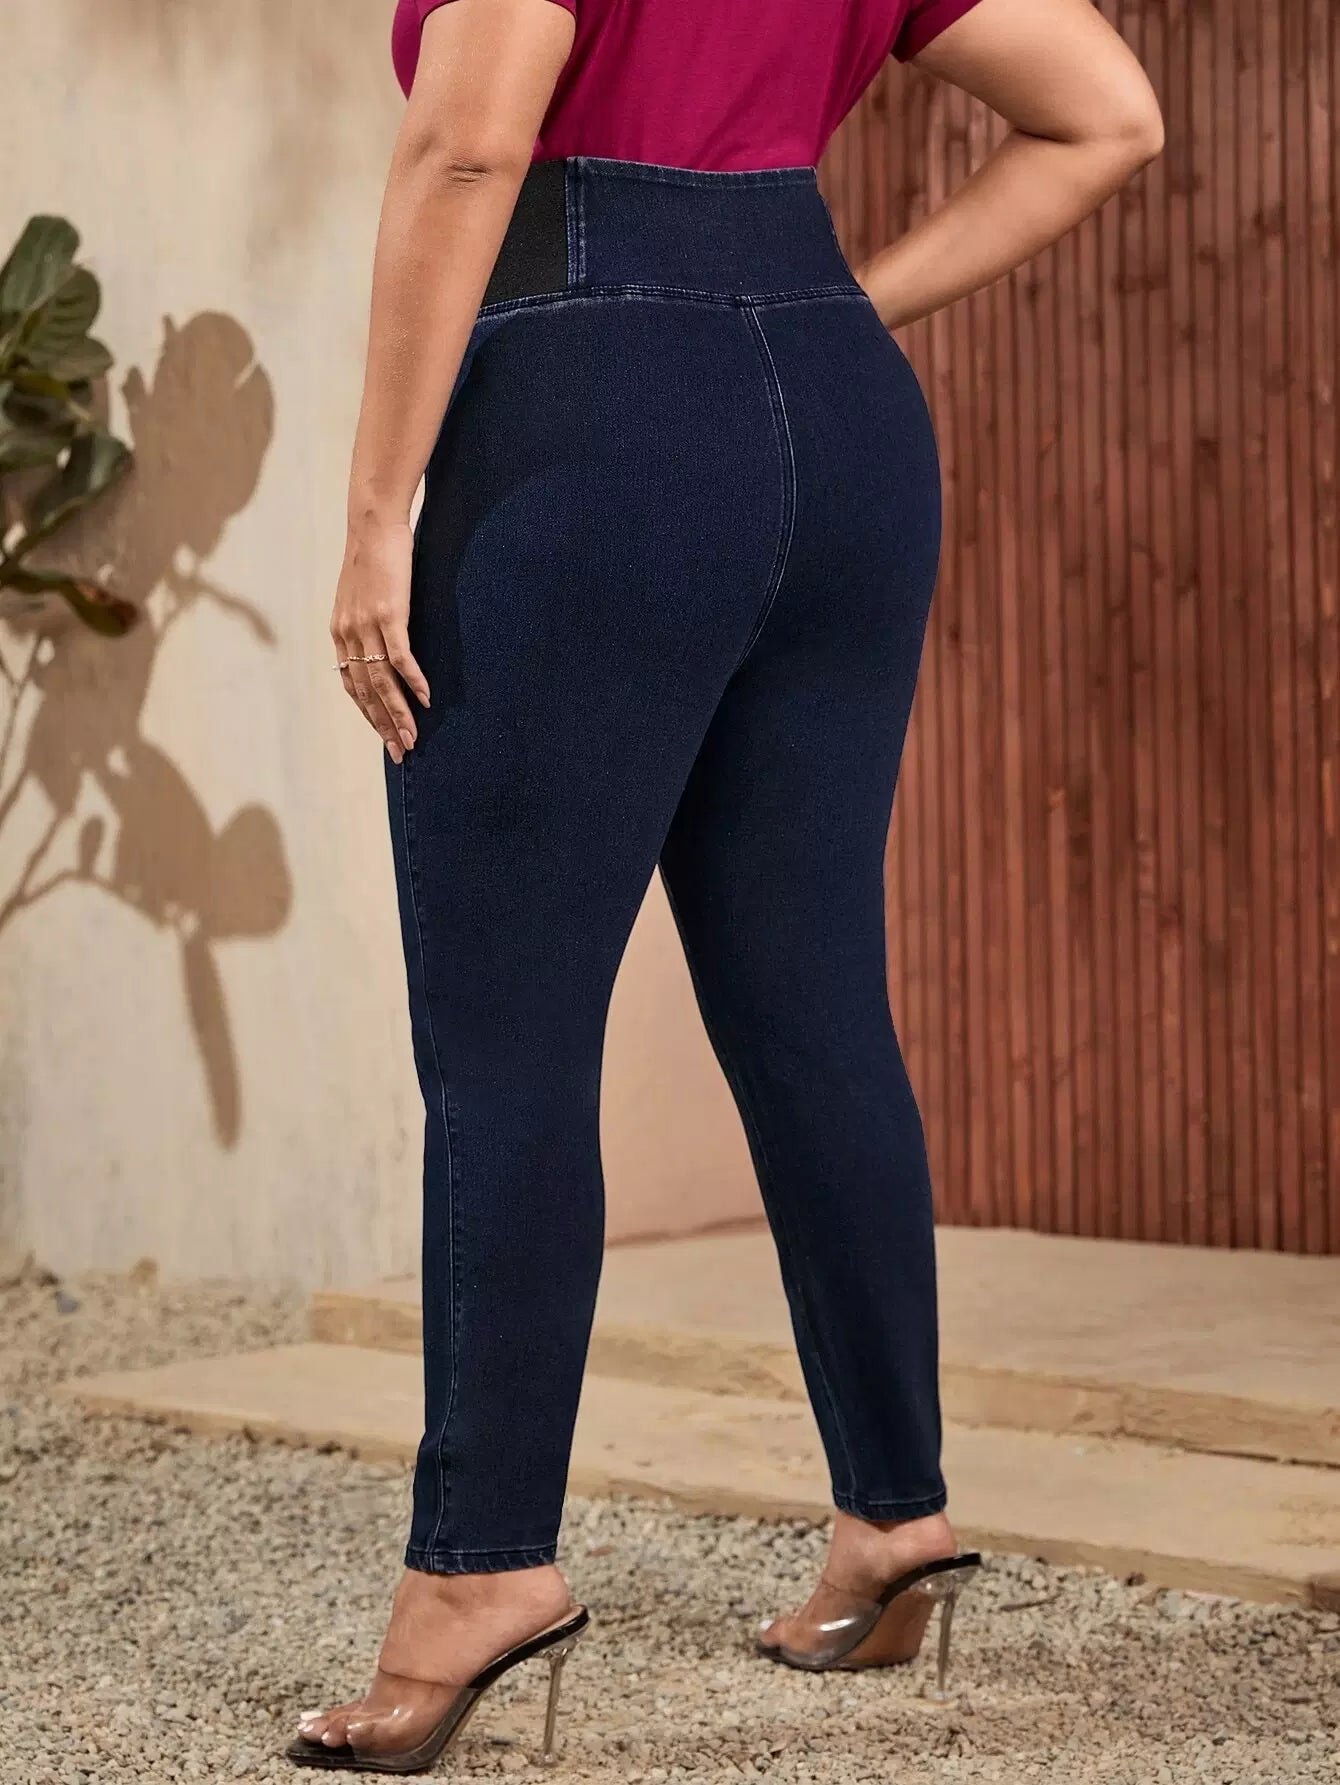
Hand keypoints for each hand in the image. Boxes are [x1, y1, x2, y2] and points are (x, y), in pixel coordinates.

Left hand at [331, 518, 429, 764]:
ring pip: (382, 682)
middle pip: (366, 691)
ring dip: (399, 713)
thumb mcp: (360, 594)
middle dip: (383, 725)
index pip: (352, 685)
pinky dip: (413, 681)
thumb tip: (381, 641)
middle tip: (400, 751)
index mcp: (340, 633)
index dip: (368, 713)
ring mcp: (367, 625)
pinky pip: (400, 657)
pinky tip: (425, 699)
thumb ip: (365, 621)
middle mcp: (348, 634)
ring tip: (413, 737)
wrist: (372, 524)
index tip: (384, 735)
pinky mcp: (389, 614)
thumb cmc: (372, 556)